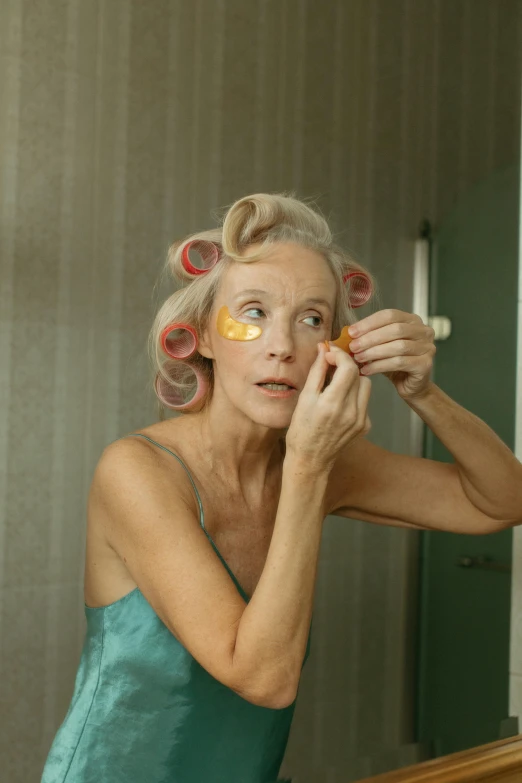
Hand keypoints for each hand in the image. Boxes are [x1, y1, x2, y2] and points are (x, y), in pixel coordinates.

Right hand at [285, 343, 371, 472]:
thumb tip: (324, 349)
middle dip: (346, 366)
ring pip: (366, 386)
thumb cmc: (302, 430)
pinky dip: (354, 396)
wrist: (311, 460)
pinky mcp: (365, 425)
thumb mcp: (305, 398)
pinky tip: (340, 403)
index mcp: (333, 403)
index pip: (349, 368)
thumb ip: (317, 372)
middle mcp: (351, 412)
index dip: (340, 355)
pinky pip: (365, 401)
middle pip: (359, 374)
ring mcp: (361, 420)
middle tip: (331, 367)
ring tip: (336, 385)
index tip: (330, 353)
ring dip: (353, 380)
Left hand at [347, 309, 435, 399]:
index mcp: (413, 320)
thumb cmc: (395, 364)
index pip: (390, 315)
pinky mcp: (425, 364)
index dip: (369, 322)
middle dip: (370, 338)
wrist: (411, 385)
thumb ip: (369, 336)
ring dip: (374, 352)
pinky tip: (366, 370)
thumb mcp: (381, 346)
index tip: (351, 332)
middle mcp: (424, 331)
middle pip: (395, 329)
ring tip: (358, 358)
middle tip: (353, 347)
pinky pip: (399, 363)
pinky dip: (380, 366)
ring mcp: (427, 347)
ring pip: (398, 346)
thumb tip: (348, 333)